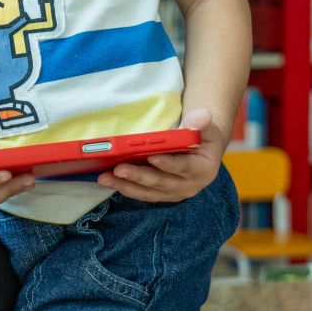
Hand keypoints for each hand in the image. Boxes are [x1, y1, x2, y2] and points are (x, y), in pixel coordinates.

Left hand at [97, 108, 223, 202]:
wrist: (204, 149)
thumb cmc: (203, 134)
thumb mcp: (206, 126)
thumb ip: (201, 122)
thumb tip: (203, 116)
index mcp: (203, 169)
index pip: (184, 167)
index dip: (168, 163)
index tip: (152, 157)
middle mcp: (190, 186)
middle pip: (161, 182)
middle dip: (139, 176)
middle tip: (119, 169)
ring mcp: (175, 192)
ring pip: (149, 192)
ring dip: (126, 185)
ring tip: (105, 178)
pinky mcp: (163, 194)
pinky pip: (143, 194)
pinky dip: (126, 188)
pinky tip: (110, 181)